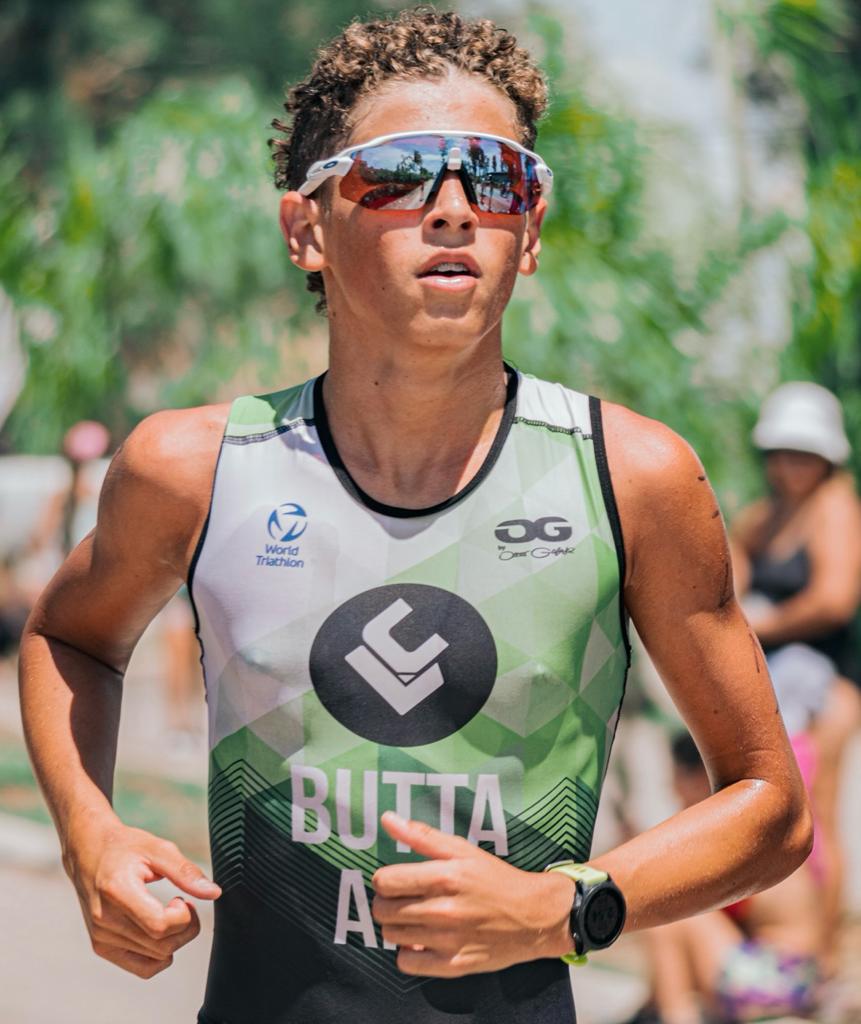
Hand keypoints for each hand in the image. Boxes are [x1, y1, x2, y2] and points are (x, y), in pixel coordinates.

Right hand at [64, 818, 220, 978]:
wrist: (87, 852)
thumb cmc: (125, 847)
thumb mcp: (158, 849)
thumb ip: (185, 872)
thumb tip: (214, 893)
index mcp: (117, 891)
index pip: (159, 925)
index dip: (183, 917)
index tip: (182, 899)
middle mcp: (104, 920)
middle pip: (161, 945)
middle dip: (185, 928)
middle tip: (182, 903)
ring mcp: (101, 937)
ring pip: (155, 959)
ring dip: (174, 939)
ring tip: (167, 912)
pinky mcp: (101, 947)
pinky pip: (142, 968)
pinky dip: (160, 955)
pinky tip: (159, 929)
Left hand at [371, 812, 574, 977]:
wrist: (534, 915)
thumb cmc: (496, 879)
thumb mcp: (462, 850)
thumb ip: (422, 836)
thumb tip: (387, 820)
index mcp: (443, 877)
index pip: (384, 881)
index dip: (384, 879)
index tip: (395, 879)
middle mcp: (443, 910)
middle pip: (383, 910)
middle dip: (387, 901)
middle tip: (403, 898)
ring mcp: (447, 941)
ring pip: (391, 936)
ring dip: (396, 925)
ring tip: (413, 917)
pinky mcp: (453, 966)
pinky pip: (407, 963)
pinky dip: (408, 952)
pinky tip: (421, 940)